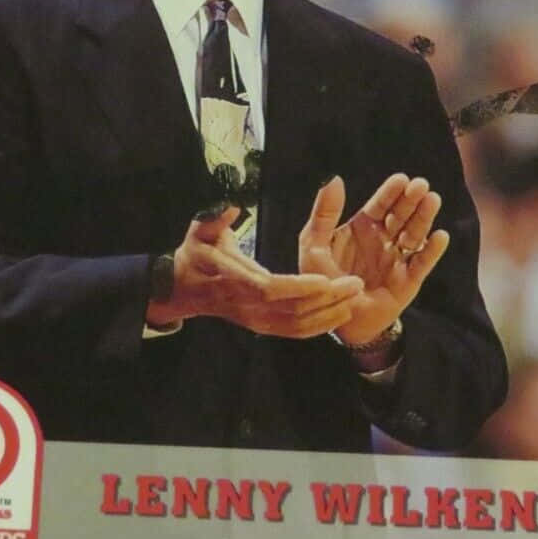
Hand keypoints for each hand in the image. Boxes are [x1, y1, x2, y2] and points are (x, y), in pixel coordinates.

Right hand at [147, 206, 364, 338]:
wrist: (182, 289)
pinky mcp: (260, 326)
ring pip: (296, 324)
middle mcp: (245, 303)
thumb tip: (232, 206)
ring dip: (328, 314)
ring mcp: (253, 319)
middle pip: (290, 309)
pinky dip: (319, 326)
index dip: (297, 287)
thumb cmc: (195, 253)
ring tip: (354, 297)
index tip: (324, 279)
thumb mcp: (198, 230)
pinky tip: (339, 314)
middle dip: (325, 299)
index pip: (266, 288)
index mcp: (231, 277)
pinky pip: (293, 332)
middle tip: (355, 283)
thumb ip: (214, 218)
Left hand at [298, 174, 449, 346]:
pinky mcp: (408, 281)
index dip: (391, 192)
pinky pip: (421, 263)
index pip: (380, 205)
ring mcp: (397, 259)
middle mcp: (383, 239)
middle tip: (421, 185)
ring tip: (432, 200)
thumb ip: (323, 214)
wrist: (336, 321)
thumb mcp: (313, 245)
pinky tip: (438, 236)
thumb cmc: (322, 282)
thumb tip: (334, 179)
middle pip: (401, 215)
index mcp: (363, 228)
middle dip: (411, 199)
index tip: (401, 179)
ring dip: (424, 217)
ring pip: (414, 234)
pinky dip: (431, 250)